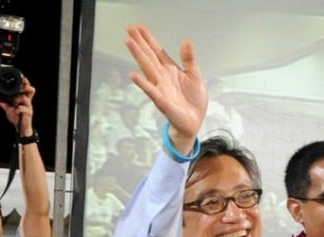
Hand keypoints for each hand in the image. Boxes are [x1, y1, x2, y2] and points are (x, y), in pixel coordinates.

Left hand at [0, 79, 35, 131]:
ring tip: (15, 102)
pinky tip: (15, 110)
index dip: (25, 82)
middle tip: (20, 87)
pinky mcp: (28, 114)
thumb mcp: (8, 109)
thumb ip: (3, 103)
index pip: (26, 88)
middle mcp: (27, 102)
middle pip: (31, 90)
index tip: (22, 78)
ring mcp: (29, 107)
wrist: (22, 129)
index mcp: (24, 99)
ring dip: (19, 98)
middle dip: (26, 87)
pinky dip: (19, 108)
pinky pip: (25, 109)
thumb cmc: (17, 117)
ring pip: (26, 98)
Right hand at [124, 25, 206, 144]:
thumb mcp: (195, 75)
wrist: (194, 122)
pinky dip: (142, 83)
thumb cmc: (193, 101)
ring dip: (138, 55)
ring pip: (147, 68)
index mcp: (170, 70)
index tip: (139, 28)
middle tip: (129, 29)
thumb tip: (186, 41)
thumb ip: (189, 59)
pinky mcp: (162, 101)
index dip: (149, 39)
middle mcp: (162, 77)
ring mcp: (160, 88)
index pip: (157, 51)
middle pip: (149, 56)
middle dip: (139, 42)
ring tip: (129, 43)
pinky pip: (150, 91)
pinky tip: (134, 75)